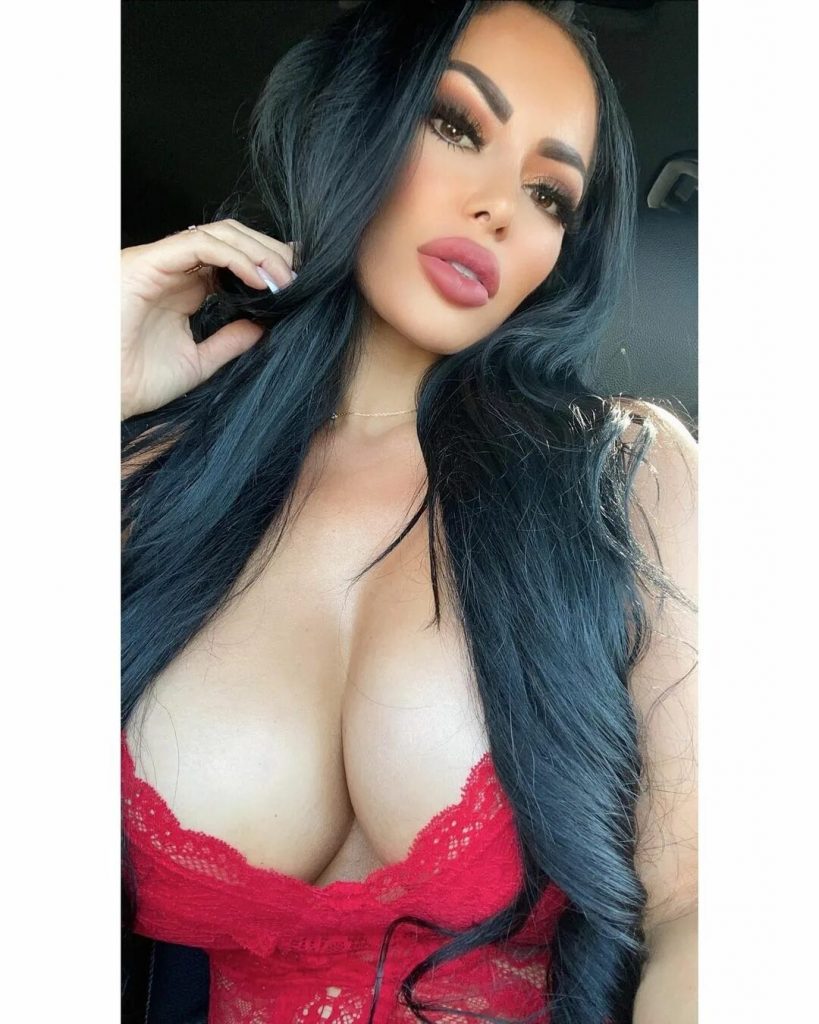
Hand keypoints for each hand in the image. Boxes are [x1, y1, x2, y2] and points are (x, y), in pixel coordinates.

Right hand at [120, 219, 296, 419]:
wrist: (99, 394)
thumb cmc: (134, 381)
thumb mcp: (198, 362)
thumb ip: (230, 341)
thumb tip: (265, 327)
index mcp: (184, 290)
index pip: (232, 260)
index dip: (266, 265)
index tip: (298, 284)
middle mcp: (174, 270)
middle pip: (232, 239)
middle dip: (269, 252)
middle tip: (301, 275)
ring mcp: (160, 263)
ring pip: (219, 234)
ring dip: (258, 251)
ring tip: (284, 277)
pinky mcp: (149, 261)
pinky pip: (200, 244)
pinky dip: (235, 256)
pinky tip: (258, 277)